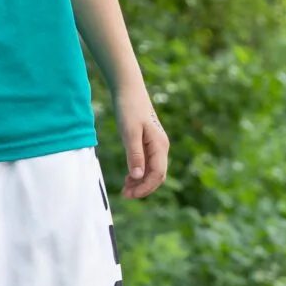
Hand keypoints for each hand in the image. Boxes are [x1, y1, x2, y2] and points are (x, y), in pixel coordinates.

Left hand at [118, 84, 169, 198]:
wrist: (129, 90)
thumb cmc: (129, 109)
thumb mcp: (129, 132)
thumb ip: (135, 155)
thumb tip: (138, 177)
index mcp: (159, 145)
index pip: (157, 174)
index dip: (145, 188)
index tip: (129, 194)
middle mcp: (161, 147)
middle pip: (157, 175)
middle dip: (143, 187)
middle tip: (124, 194)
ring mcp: (156, 145)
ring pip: (152, 170)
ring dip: (140, 182)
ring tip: (124, 189)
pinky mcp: (149, 143)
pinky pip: (148, 163)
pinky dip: (139, 173)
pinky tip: (128, 177)